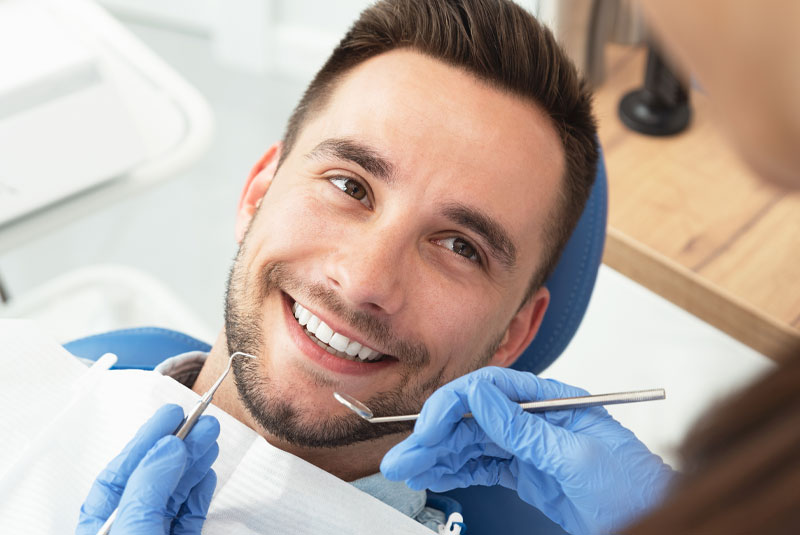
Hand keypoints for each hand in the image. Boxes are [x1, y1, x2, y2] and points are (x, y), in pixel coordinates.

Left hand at [77, 404, 219, 534]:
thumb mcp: (133, 528)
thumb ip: (149, 486)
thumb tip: (169, 445)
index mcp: (101, 524)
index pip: (122, 471)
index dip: (148, 438)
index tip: (172, 414)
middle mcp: (128, 527)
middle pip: (154, 477)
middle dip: (181, 445)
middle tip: (203, 421)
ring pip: (175, 494)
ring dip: (195, 463)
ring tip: (211, 438)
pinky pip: (190, 516)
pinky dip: (201, 495)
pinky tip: (207, 476)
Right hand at [381, 367, 674, 534]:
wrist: (652, 518)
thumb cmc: (635, 486)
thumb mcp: (577, 456)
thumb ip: (524, 428)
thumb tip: (481, 396)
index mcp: (551, 402)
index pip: (490, 391)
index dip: (452, 407)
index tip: (427, 430)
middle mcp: (536, 420)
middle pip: (473, 419)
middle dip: (434, 437)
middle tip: (403, 457)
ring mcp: (530, 447)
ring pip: (472, 444)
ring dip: (437, 456)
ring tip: (408, 468)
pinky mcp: (527, 472)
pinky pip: (483, 466)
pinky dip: (456, 471)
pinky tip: (435, 473)